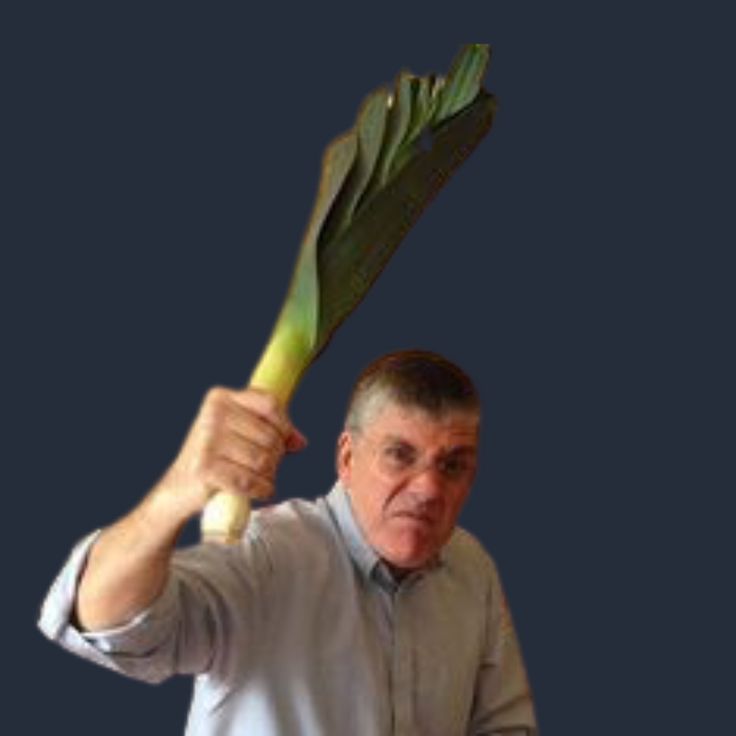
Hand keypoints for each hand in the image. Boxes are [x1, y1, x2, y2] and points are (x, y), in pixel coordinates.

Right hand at [151, 386, 306, 524]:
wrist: (178, 488)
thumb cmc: (216, 458)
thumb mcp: (239, 435)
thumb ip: (270, 431)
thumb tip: (299, 442)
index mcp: (220, 398)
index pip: (270, 404)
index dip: (284, 426)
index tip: (285, 441)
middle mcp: (213, 414)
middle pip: (270, 436)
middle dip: (275, 457)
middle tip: (266, 468)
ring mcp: (207, 440)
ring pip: (263, 460)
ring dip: (268, 476)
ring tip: (260, 479)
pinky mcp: (205, 467)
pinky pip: (249, 480)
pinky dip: (260, 490)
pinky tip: (259, 491)